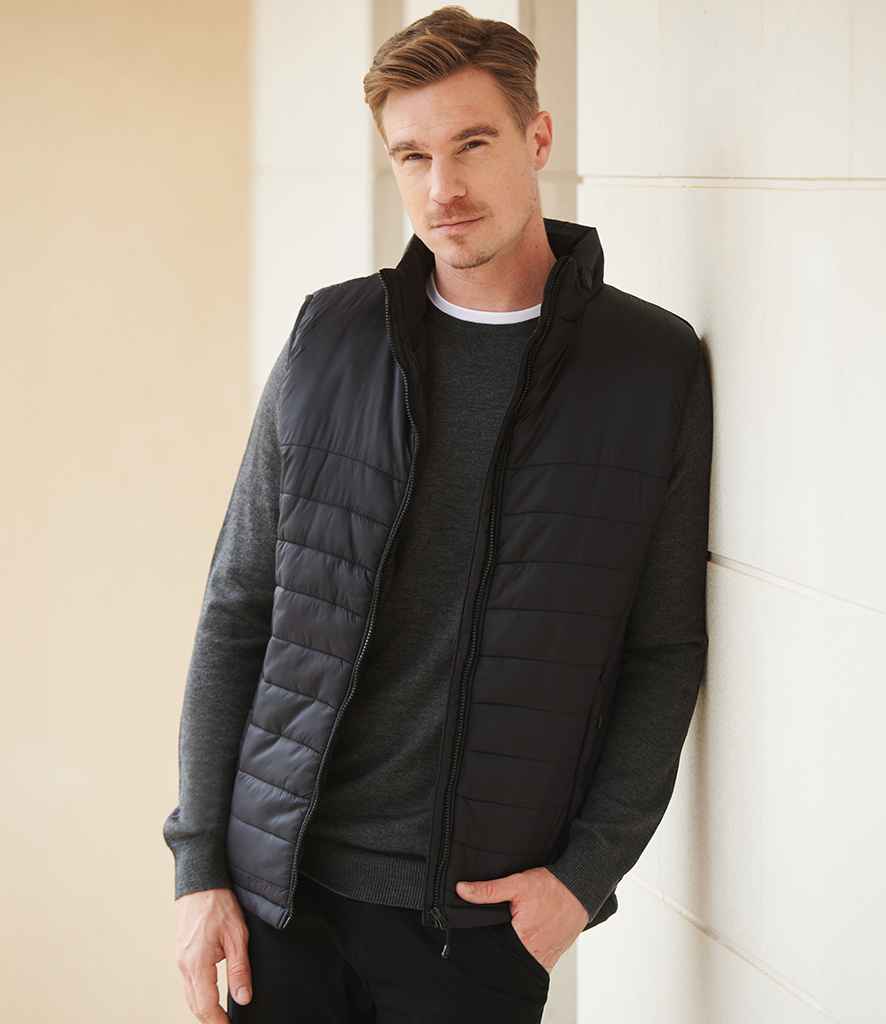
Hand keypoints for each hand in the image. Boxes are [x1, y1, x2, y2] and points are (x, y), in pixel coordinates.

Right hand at [174, 887, 252, 1021]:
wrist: (200, 882)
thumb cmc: (218, 904)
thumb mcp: (237, 936)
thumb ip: (239, 969)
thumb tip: (243, 996)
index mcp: (197, 963)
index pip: (206, 1005)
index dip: (218, 1022)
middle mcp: (185, 965)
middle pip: (195, 1005)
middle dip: (210, 1019)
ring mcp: (181, 959)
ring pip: (190, 995)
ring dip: (204, 1009)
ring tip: (220, 1017)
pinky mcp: (182, 953)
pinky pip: (188, 983)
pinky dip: (198, 995)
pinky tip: (209, 996)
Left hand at [456, 867, 588, 972]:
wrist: (582, 888)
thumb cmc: (552, 887)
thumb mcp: (517, 883)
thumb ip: (489, 890)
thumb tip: (461, 890)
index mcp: (522, 940)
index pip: (494, 950)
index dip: (483, 944)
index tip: (475, 939)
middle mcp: (535, 955)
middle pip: (507, 958)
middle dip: (498, 950)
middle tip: (493, 936)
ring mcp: (547, 958)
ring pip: (521, 962)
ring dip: (514, 953)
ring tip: (507, 939)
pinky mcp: (555, 955)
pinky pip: (536, 962)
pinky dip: (528, 955)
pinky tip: (523, 942)